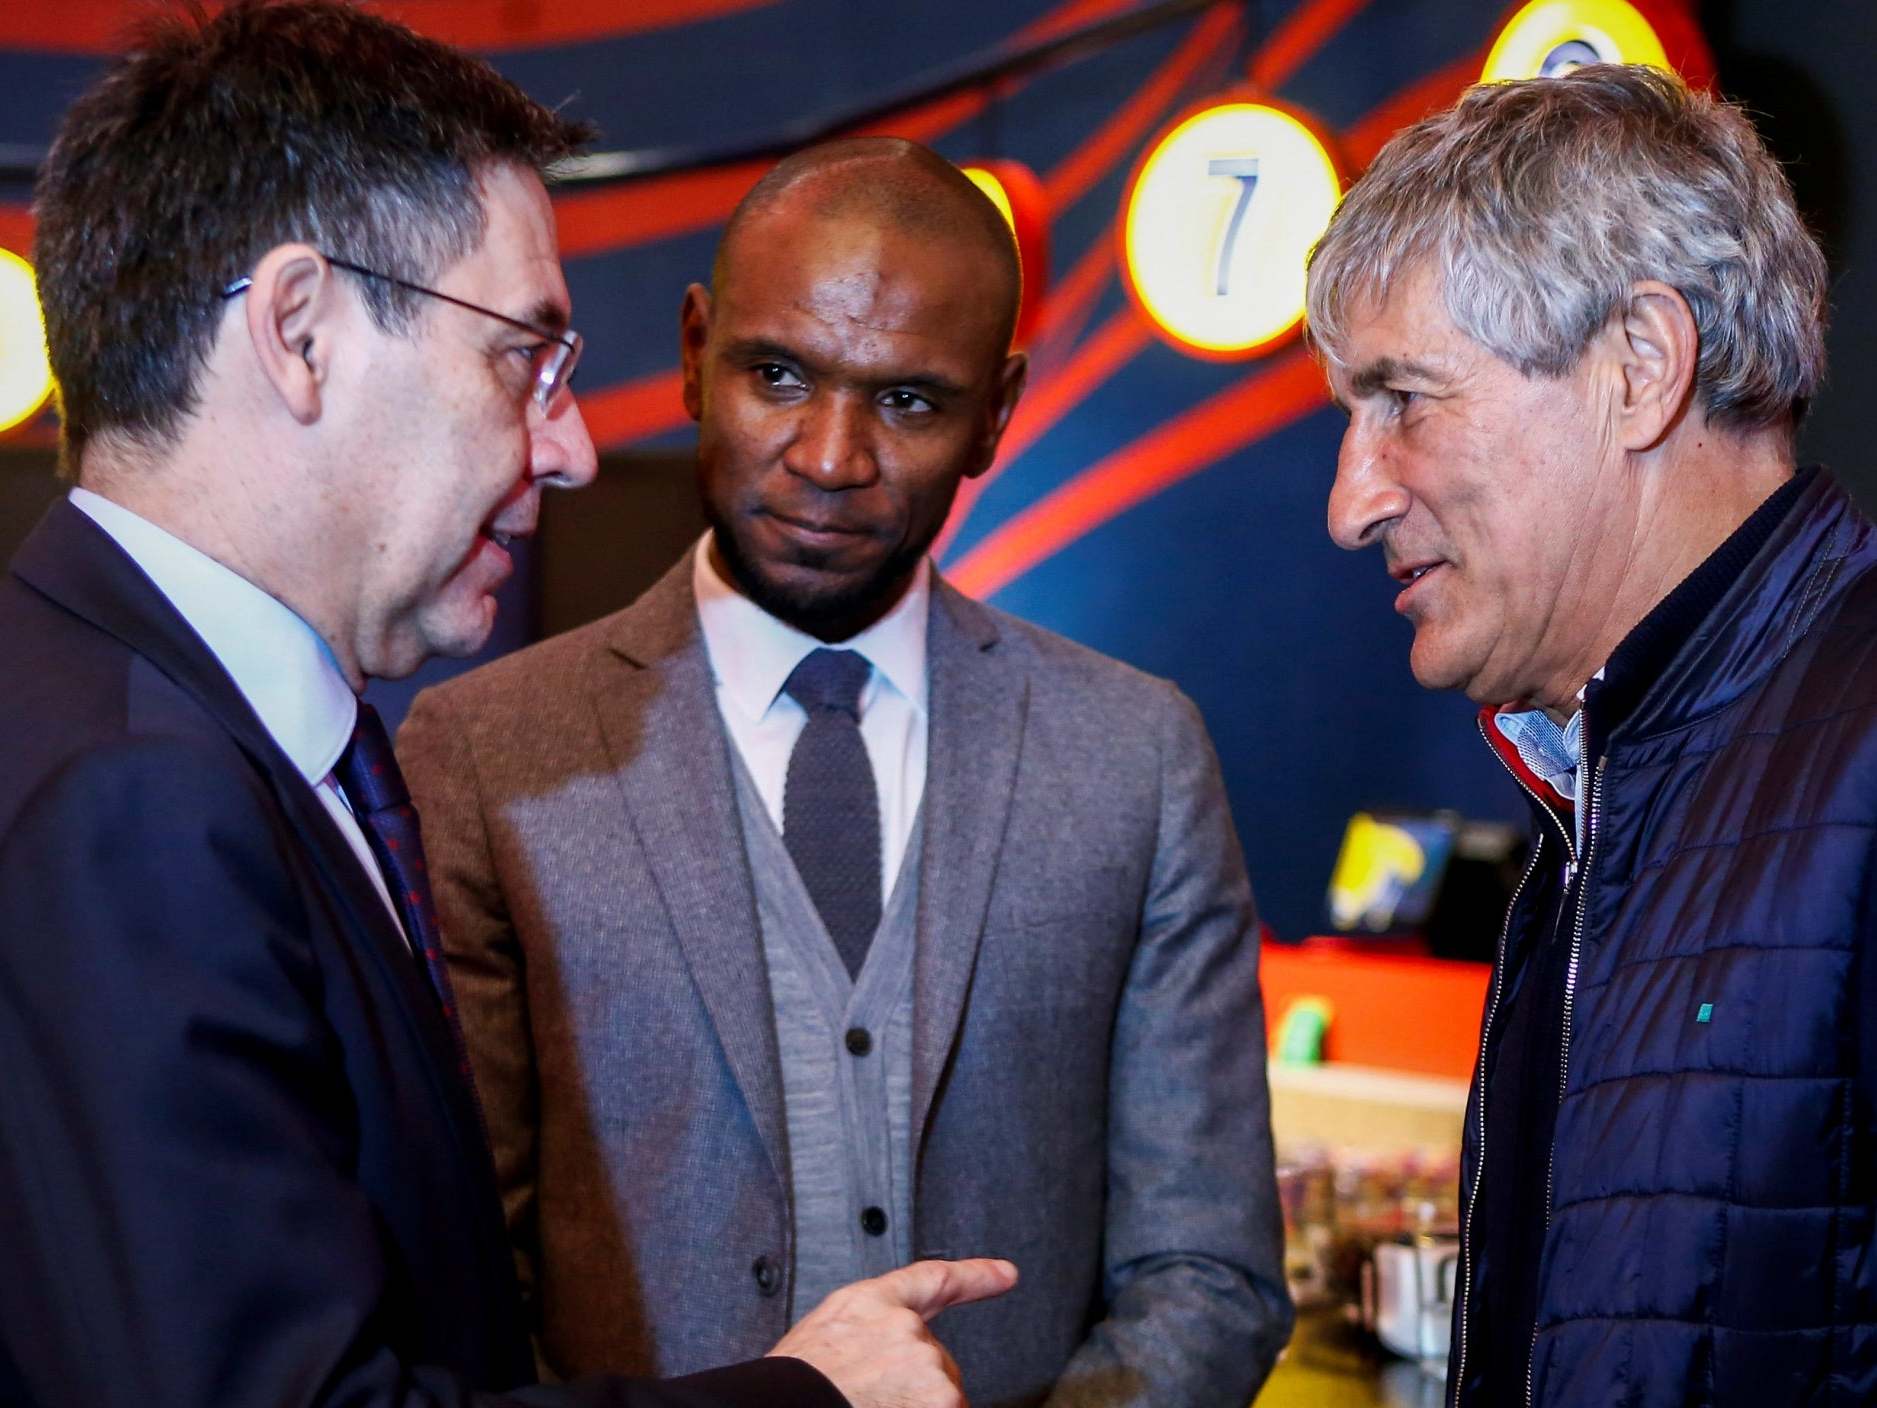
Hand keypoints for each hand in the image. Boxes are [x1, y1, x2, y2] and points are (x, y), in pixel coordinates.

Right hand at [768, 1257, 1017, 1407]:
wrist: (779, 1407)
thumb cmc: (793, 1386)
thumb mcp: (825, 1342)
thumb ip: (869, 1338)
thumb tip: (888, 1364)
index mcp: (870, 1304)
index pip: (933, 1280)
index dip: (975, 1276)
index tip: (1007, 1274)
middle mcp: (906, 1328)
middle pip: (935, 1364)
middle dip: (914, 1389)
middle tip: (867, 1398)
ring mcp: (927, 1366)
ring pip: (941, 1397)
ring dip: (916, 1406)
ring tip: (863, 1405)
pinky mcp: (942, 1398)